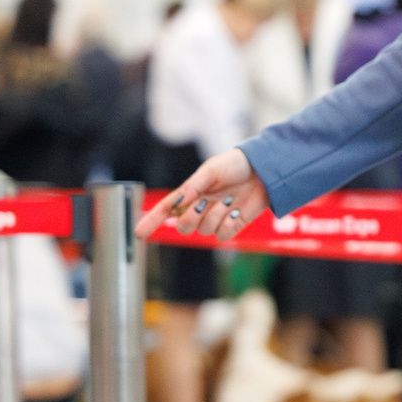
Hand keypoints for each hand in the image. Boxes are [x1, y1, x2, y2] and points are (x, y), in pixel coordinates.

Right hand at [136, 147, 269, 241]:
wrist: (263, 171)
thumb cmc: (235, 166)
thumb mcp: (210, 171)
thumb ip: (193, 186)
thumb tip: (178, 202)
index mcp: (190, 193)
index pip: (166, 210)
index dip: (152, 221)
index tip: (139, 233)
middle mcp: (200, 208)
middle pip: (183, 226)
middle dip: (191, 216)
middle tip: (205, 201)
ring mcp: (216, 218)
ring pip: (204, 231)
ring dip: (215, 215)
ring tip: (229, 200)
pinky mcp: (232, 226)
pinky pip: (222, 235)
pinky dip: (228, 223)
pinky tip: (236, 210)